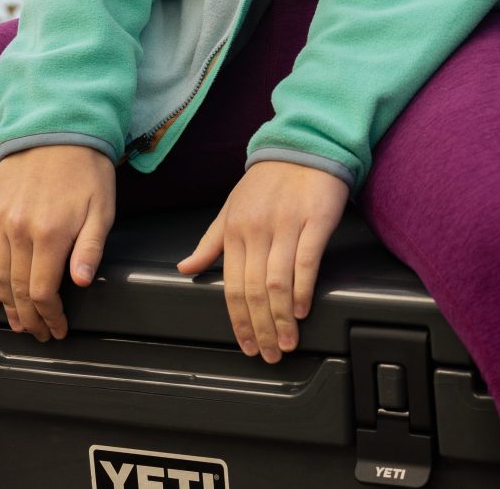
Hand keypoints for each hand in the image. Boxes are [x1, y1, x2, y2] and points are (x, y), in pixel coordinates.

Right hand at [0, 145, 116, 341]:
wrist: (57, 130)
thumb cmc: (86, 171)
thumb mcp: (102, 210)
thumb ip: (90, 249)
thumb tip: (80, 282)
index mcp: (50, 233)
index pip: (42, 292)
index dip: (49, 317)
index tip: (57, 329)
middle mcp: (18, 229)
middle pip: (16, 290)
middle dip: (28, 318)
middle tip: (37, 332)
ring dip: (5, 305)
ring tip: (17, 321)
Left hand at [176, 160, 348, 362]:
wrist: (303, 146)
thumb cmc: (268, 180)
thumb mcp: (231, 208)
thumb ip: (210, 242)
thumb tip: (186, 268)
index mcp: (234, 229)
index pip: (232, 286)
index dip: (239, 320)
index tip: (247, 345)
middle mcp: (256, 230)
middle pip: (254, 290)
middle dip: (261, 328)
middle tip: (270, 354)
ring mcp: (286, 225)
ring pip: (278, 281)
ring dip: (281, 318)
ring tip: (287, 342)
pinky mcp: (314, 220)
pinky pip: (305, 261)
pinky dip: (302, 290)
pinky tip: (301, 310)